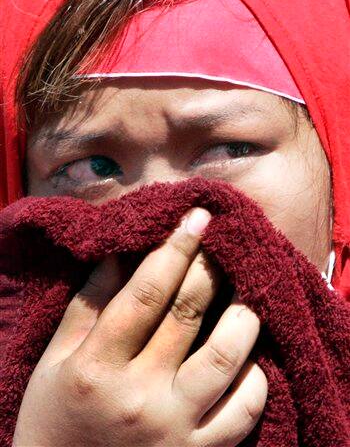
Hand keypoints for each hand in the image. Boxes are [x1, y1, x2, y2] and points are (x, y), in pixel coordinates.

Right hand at [13, 208, 266, 446]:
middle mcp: (140, 396)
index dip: (175, 248)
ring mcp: (174, 429)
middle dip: (210, 267)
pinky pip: (243, 412)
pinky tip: (247, 356)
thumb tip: (122, 252)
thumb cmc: (55, 415)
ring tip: (245, 293)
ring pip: (227, 357)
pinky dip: (254, 377)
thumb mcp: (56, 357)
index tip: (197, 218)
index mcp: (97, 366)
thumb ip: (89, 303)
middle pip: (189, 313)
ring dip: (243, 315)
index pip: (145, 292)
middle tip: (222, 244)